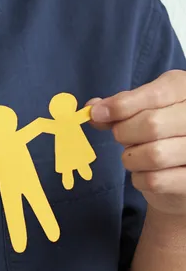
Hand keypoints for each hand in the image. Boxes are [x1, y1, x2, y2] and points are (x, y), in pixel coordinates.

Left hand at [87, 69, 185, 216]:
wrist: (183, 165)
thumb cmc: (161, 128)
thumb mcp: (143, 107)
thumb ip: (120, 106)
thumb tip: (94, 110)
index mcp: (183, 89)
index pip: (154, 95)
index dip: (121, 105)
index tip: (97, 113)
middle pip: (152, 125)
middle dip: (124, 132)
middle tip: (120, 135)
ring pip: (154, 155)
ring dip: (131, 158)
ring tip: (133, 154)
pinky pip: (156, 180)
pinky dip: (139, 178)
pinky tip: (145, 172)